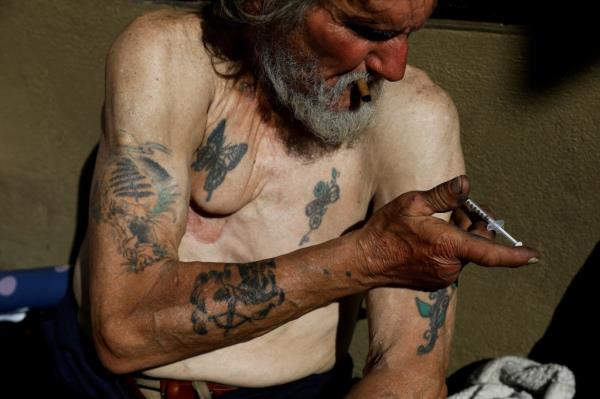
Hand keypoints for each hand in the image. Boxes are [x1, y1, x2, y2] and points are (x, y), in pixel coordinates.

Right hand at [356, 175, 539, 289]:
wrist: (365, 261)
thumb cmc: (386, 230)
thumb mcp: (412, 204)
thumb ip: (443, 195)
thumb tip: (466, 184)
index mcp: (448, 246)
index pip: (490, 253)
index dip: (515, 255)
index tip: (534, 256)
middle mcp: (450, 266)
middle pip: (477, 244)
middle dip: (475, 225)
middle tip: (461, 206)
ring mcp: (442, 276)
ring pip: (465, 252)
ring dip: (461, 234)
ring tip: (440, 219)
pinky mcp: (435, 280)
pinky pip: (453, 261)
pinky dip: (451, 246)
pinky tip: (432, 234)